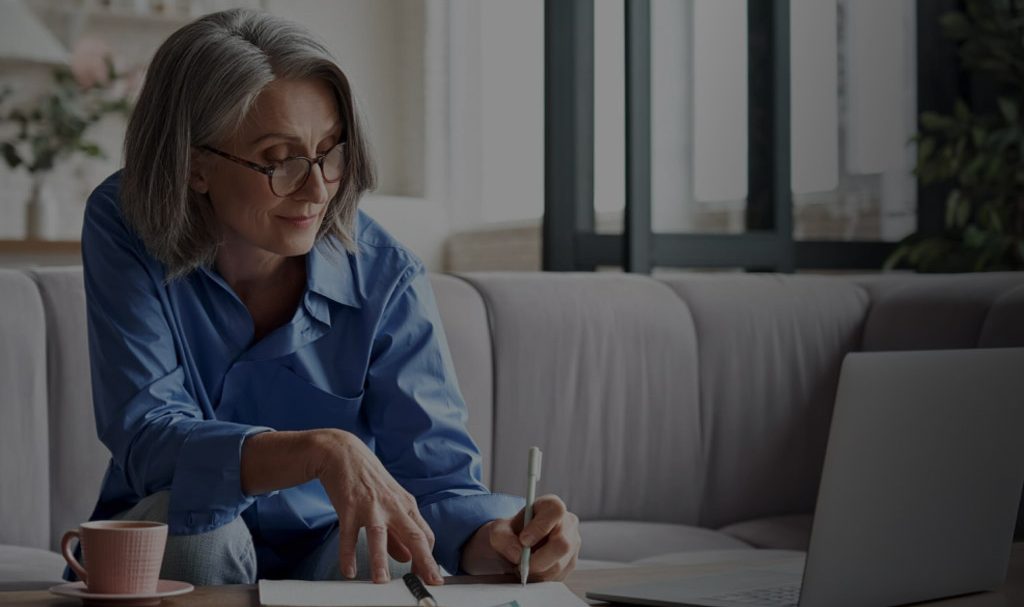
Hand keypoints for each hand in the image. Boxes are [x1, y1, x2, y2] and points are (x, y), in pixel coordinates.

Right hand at [311, 429, 443, 584]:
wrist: (343, 452)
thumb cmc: (369, 479)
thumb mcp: (389, 502)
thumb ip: (398, 532)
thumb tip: (407, 558)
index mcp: (406, 504)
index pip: (425, 535)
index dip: (429, 557)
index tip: (431, 577)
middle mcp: (392, 505)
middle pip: (413, 535)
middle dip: (423, 561)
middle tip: (430, 582)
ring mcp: (371, 505)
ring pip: (379, 535)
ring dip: (380, 560)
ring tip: (381, 582)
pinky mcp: (348, 506)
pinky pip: (348, 534)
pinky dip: (347, 554)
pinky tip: (349, 570)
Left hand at [460, 494, 580, 581]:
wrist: (514, 547)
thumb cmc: (510, 534)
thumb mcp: (498, 530)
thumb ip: (503, 538)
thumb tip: (518, 553)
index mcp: (551, 506)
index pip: (555, 511)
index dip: (540, 527)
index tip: (523, 540)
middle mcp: (568, 524)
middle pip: (562, 544)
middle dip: (537, 560)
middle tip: (520, 564)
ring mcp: (573, 545)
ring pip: (559, 565)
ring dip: (536, 572)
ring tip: (522, 567)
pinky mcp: (570, 564)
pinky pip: (557, 577)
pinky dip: (540, 578)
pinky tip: (531, 571)